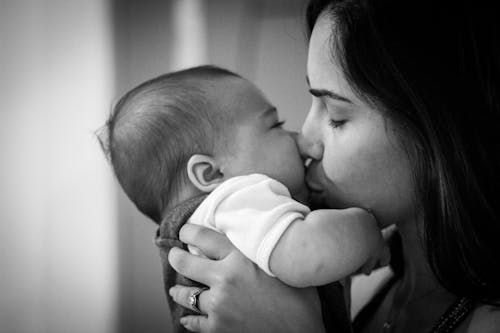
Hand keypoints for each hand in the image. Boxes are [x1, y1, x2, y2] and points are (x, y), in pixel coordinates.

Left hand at [168, 224, 324, 332]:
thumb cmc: (300, 300)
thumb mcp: (282, 266)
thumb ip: (262, 252)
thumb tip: (258, 238)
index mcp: (240, 258)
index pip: (203, 237)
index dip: (189, 232)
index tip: (184, 231)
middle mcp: (224, 279)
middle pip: (185, 262)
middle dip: (176, 256)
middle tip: (174, 255)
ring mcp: (218, 305)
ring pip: (186, 294)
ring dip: (180, 291)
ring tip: (177, 289)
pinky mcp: (217, 328)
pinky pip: (193, 322)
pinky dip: (189, 319)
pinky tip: (188, 317)